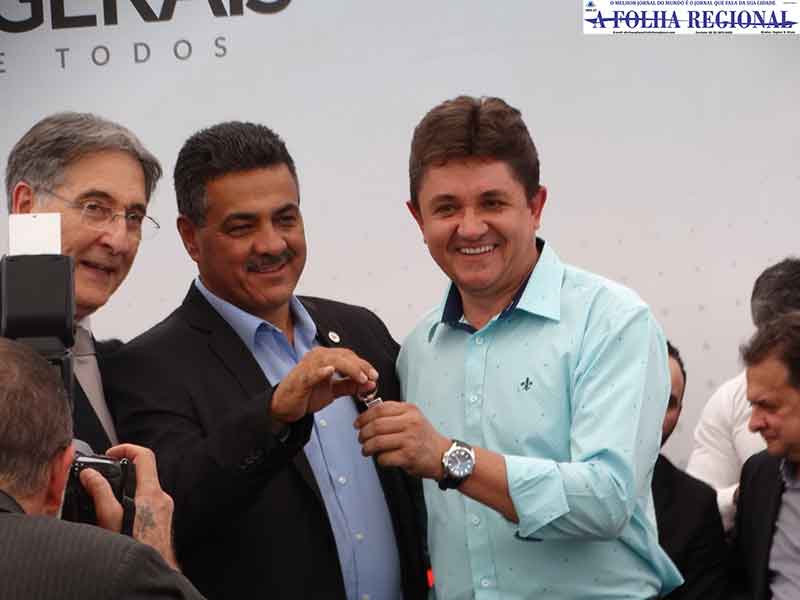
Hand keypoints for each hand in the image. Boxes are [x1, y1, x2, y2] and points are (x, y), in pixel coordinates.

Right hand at [81, 444, 179, 569]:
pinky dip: (133, 502)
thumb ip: (100, 492)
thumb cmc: (136, 547)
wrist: (155, 570)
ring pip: (145, 489)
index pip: (145, 456)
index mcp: (152, 492)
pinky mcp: (161, 520)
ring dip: (127, 489)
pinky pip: (147, 503)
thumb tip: (89, 474)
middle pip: (144, 472)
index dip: (126, 448)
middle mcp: (162, 498)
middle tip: (105, 475)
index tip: (110, 453)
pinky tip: (119, 515)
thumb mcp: (110, 518)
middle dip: (123, 470)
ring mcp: (164, 509)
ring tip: (108, 497)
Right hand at [271, 347, 377, 423]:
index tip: (374, 375)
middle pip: (344, 356)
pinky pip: (312, 373)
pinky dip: (322, 371)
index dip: (364, 365)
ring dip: (349, 368)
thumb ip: (351, 386)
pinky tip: (330, 371)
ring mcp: (308, 366)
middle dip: (360, 366)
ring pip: (332, 361)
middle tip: (371, 377)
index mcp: (326, 358)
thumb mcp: (333, 391)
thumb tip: (370, 384)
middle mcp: (318, 357)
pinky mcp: (301, 378)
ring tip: (360, 377)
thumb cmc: (306, 395)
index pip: (349, 356)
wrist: (285, 407)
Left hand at [354, 402, 449, 478]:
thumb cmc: (424, 437)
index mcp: (409, 410)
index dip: (364, 417)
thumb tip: (368, 415)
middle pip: (376, 425)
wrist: (442, 455)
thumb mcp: (413, 417)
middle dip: (363, 433)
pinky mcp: (408, 456)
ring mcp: (410, 439)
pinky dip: (379, 459)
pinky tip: (381, 458)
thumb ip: (394, 414)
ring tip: (366, 450)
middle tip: (360, 438)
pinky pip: (384, 457)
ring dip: (367, 447)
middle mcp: (410, 423)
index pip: (380, 409)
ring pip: (377, 442)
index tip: (358, 423)